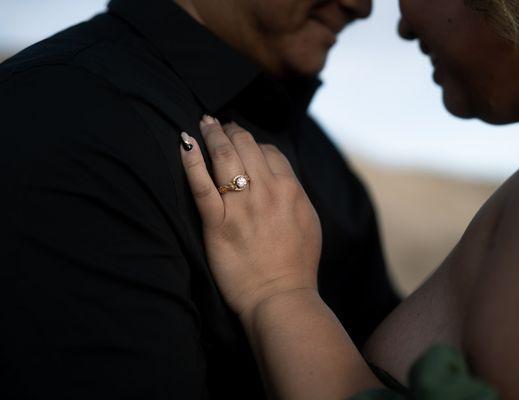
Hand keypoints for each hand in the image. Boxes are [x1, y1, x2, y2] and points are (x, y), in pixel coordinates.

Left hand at [180, 116, 321, 319]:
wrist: (280, 296)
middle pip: (245, 146)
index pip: (269, 151)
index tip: (243, 143)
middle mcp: (267, 191)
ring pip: (224, 156)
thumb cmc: (297, 264)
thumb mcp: (309, 221)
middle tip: (219, 124)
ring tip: (204, 124)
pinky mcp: (218, 224)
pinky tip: (184, 144)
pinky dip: (191, 162)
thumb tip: (282, 178)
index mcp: (290, 189)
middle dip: (231, 130)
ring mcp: (241, 206)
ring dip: (212, 134)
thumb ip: (295, 194)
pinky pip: (201, 186)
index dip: (254, 143)